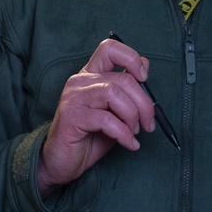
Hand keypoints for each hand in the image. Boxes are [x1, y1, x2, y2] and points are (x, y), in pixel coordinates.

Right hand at [36, 38, 156, 197]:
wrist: (62, 162)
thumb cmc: (89, 137)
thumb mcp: (114, 112)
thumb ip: (126, 91)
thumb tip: (145, 67)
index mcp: (90, 76)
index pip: (109, 49)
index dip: (131, 58)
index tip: (144, 80)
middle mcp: (80, 81)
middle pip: (122, 79)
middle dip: (144, 104)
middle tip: (148, 124)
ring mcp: (73, 97)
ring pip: (114, 94)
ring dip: (132, 117)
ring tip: (134, 133)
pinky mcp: (71, 117)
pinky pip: (106, 119)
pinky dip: (124, 134)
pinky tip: (128, 144)